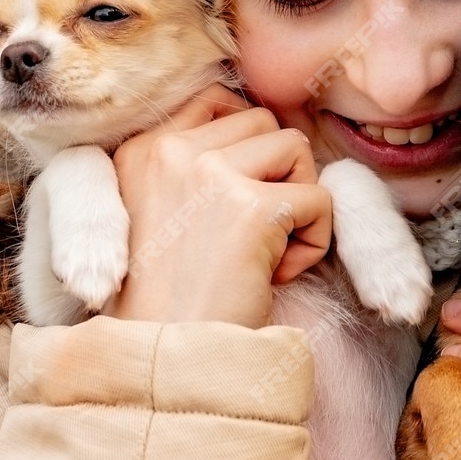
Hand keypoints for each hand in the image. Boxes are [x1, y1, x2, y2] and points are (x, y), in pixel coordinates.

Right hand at [107, 85, 331, 327]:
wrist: (163, 359)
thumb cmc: (167, 301)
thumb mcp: (157, 215)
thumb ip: (192, 169)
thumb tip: (264, 134)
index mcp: (141, 151)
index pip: (214, 100)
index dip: (246, 140)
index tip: (244, 191)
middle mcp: (169, 151)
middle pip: (262, 121)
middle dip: (275, 173)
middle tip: (253, 233)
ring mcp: (211, 174)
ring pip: (294, 149)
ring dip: (296, 201)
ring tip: (265, 252)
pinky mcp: (253, 208)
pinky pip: (320, 197)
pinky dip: (313, 241)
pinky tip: (275, 274)